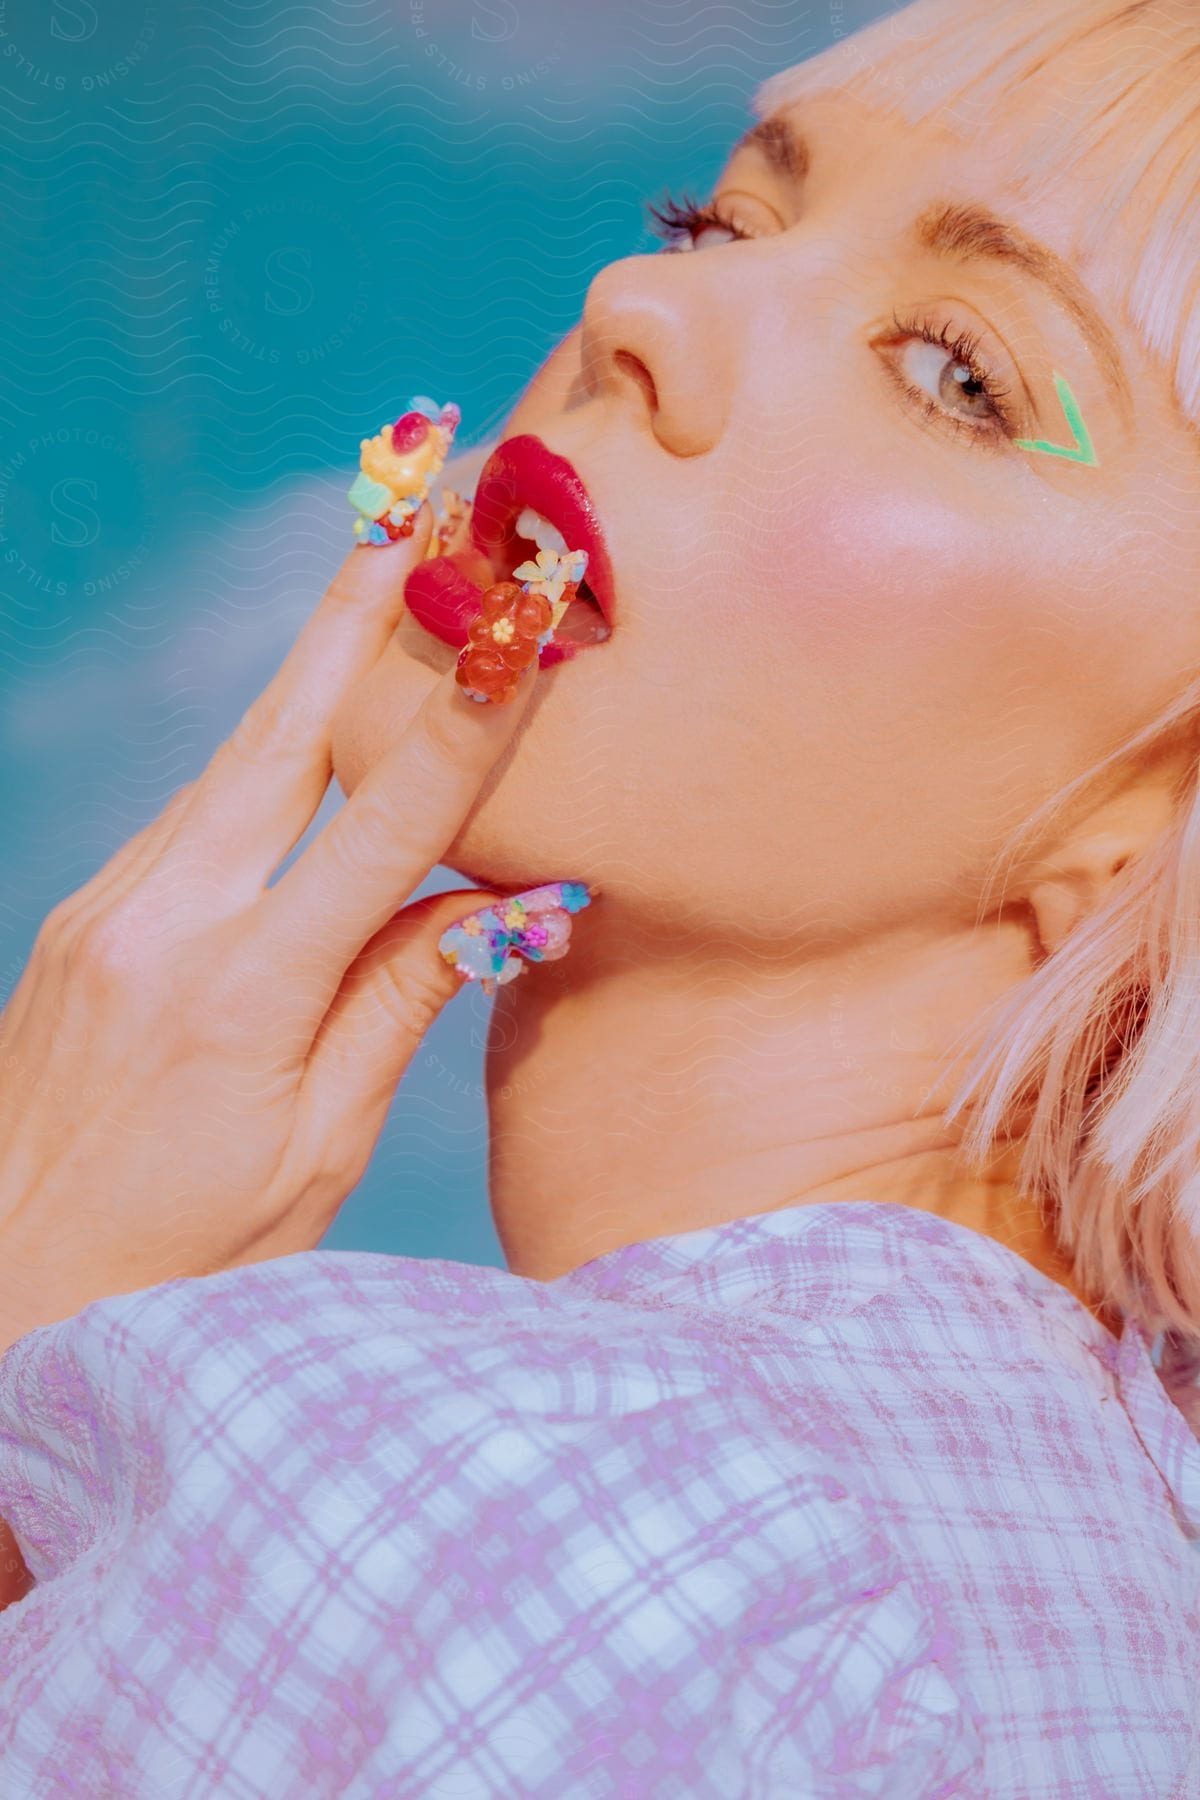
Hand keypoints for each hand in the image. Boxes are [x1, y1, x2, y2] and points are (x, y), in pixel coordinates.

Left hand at [0, 504, 533, 1352]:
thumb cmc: (176, 1259)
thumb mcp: (312, 1160)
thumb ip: (398, 1011)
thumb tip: (504, 903)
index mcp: (243, 997)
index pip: (385, 830)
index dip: (465, 723)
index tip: (521, 623)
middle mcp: (164, 924)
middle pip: (284, 732)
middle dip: (363, 606)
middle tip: (422, 491)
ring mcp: (111, 909)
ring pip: (236, 757)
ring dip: (316, 661)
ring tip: (386, 560)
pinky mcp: (87, 915)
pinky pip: (194, 811)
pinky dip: (265, 750)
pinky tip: (312, 714)